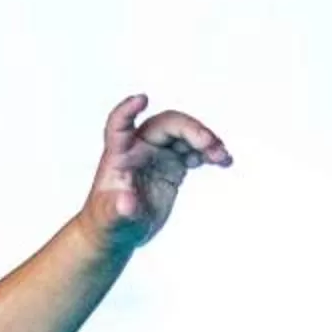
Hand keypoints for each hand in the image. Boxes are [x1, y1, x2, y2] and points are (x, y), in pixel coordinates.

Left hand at [81, 94, 229, 252]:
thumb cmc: (108, 222)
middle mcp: (139, 147)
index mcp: (118, 154)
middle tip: (209, 144)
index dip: (128, 110)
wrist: (121, 231)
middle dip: (189, 129)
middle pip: (166, 125)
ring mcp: (158, 153)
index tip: (142, 99)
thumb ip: (117, 209)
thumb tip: (126, 203)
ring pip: (185, 134)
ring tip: (222, 156)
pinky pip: (194, 150)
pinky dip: (209, 153)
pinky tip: (224, 161)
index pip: (120, 125)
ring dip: (205, 141)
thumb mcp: (110, 219)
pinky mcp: (173, 164)